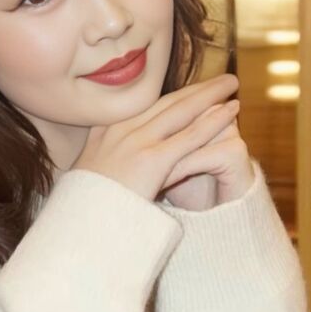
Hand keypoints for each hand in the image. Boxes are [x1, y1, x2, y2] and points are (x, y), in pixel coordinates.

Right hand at [72, 73, 242, 202]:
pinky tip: (231, 110)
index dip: (172, 98)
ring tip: (232, 84)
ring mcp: (135, 143)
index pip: (145, 109)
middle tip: (218, 80)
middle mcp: (119, 131)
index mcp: (103, 134)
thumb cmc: (84, 214)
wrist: (78, 231)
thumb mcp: (89, 182)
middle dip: (194, 89)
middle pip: (164, 103)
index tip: (190, 92)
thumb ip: (106, 168)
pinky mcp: (152, 159)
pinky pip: (190, 135)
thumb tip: (115, 171)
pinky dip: (213, 120)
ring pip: (181, 111)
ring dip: (210, 95)